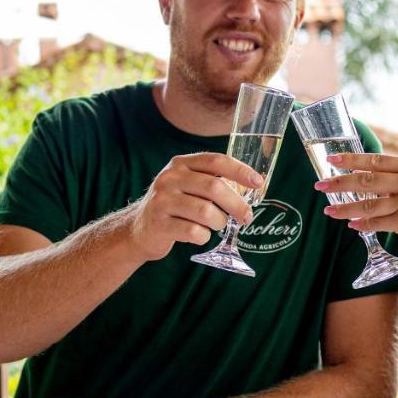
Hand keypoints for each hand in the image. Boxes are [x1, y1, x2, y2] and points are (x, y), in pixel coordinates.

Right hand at [124, 153, 262, 261]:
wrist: (139, 229)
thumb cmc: (173, 207)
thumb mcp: (187, 185)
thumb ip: (212, 181)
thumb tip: (251, 186)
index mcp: (180, 164)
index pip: (215, 161)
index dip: (239, 171)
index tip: (258, 183)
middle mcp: (170, 178)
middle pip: (214, 188)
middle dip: (236, 204)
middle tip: (247, 217)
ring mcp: (162, 201)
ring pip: (206, 212)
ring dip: (219, 222)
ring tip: (217, 225)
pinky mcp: (160, 224)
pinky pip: (194, 232)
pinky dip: (204, 237)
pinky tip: (200, 235)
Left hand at [316, 152, 397, 261]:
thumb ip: (395, 177)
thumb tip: (358, 175)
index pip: (376, 160)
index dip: (351, 160)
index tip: (331, 159)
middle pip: (367, 179)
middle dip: (340, 183)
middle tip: (321, 186)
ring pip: (368, 204)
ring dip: (345, 208)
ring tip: (329, 211)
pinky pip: (376, 222)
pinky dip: (362, 224)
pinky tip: (351, 224)